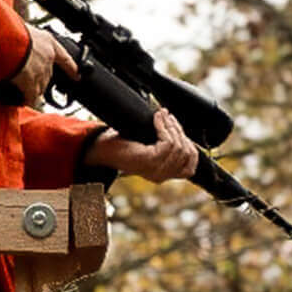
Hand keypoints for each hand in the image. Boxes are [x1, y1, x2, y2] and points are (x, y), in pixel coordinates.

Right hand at [9, 25, 77, 108]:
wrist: (7, 40)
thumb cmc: (12, 30)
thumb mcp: (24, 27)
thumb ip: (26, 36)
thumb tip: (18, 35)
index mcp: (49, 42)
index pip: (65, 58)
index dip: (71, 68)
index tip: (77, 76)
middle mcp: (48, 58)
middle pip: (49, 76)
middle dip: (41, 80)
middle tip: (31, 81)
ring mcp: (40, 72)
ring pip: (41, 87)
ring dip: (34, 90)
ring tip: (25, 92)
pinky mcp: (31, 84)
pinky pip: (31, 96)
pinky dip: (27, 99)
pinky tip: (23, 101)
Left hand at [83, 108, 198, 182]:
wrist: (100, 148)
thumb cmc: (122, 144)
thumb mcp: (149, 145)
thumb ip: (166, 144)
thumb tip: (179, 128)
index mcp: (163, 175)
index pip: (191, 167)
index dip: (191, 147)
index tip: (178, 128)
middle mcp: (161, 176)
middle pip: (186, 153)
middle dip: (179, 130)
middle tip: (167, 116)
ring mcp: (155, 171)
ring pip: (178, 146)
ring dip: (171, 126)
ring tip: (162, 115)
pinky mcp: (149, 162)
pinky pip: (167, 143)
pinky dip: (164, 127)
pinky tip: (156, 118)